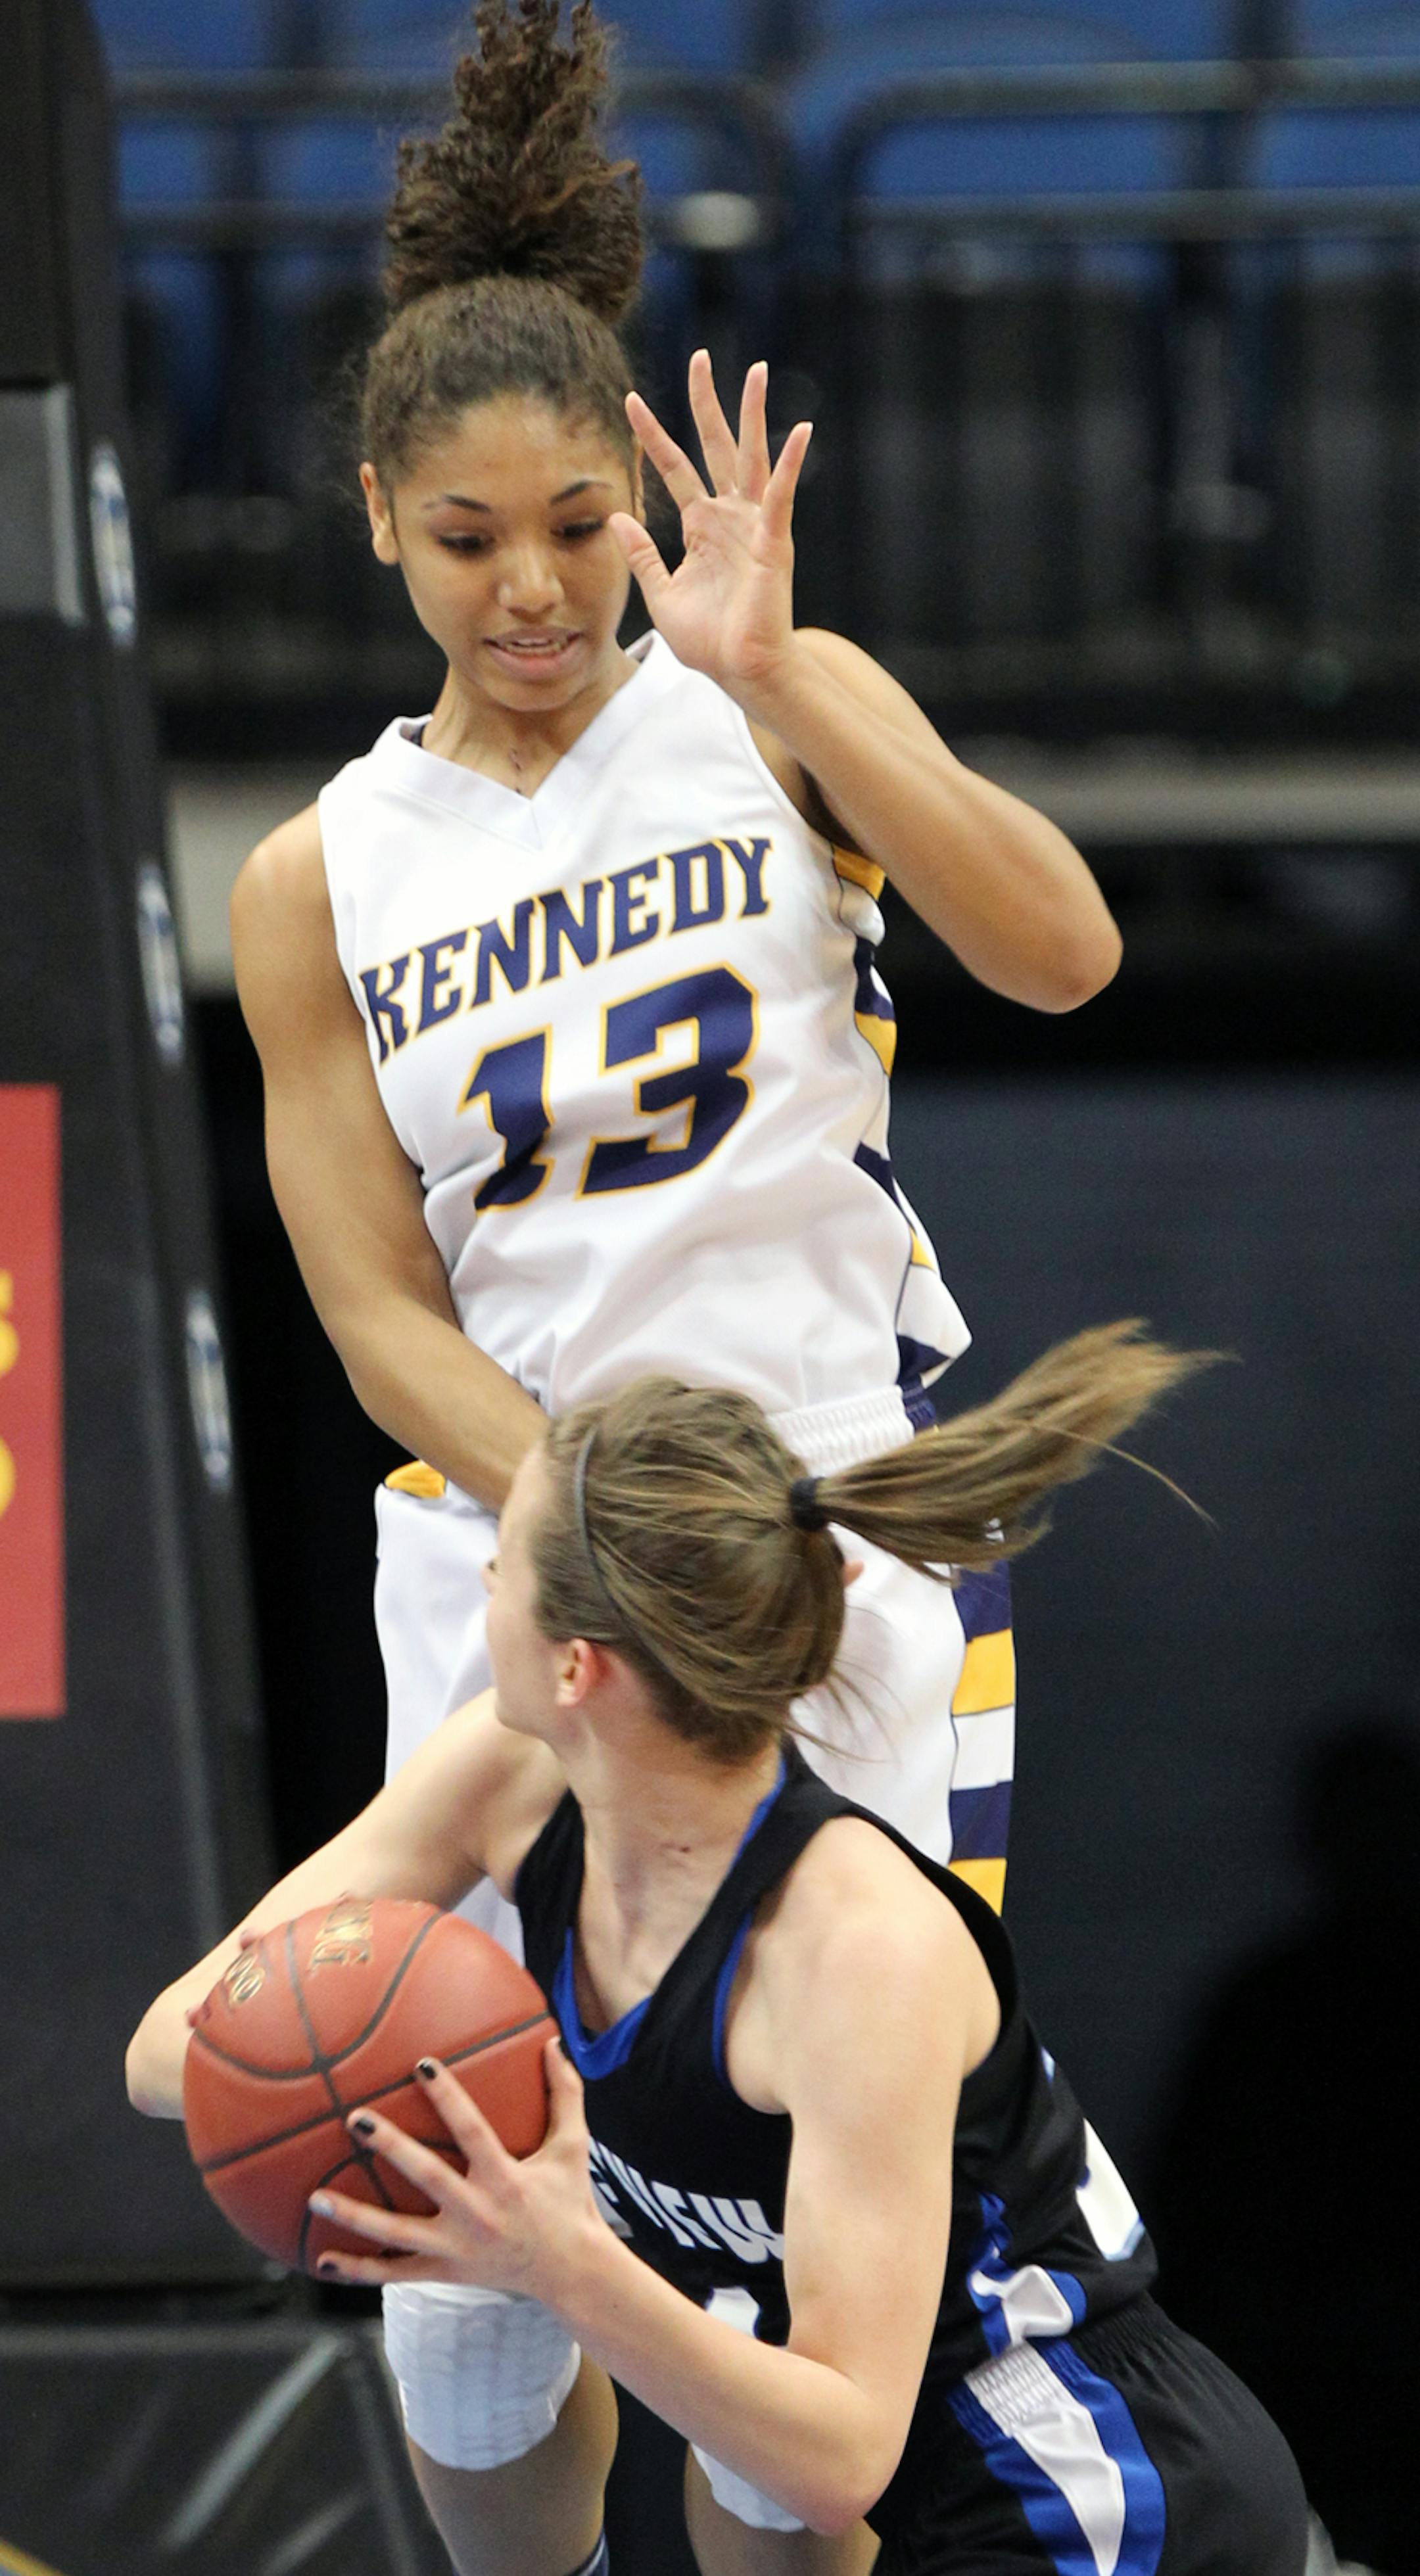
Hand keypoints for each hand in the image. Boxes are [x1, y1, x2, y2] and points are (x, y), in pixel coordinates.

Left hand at [306, 2042, 604, 2301]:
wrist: (572, 2272)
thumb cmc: (570, 2202)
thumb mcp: (573, 2147)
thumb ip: (565, 2094)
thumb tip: (554, 2042)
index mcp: (505, 2179)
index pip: (472, 2130)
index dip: (449, 2098)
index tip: (422, 2065)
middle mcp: (478, 2213)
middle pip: (427, 2177)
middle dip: (391, 2147)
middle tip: (356, 2118)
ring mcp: (457, 2249)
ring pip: (397, 2233)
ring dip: (354, 2215)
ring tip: (315, 2195)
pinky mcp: (445, 2273)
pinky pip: (396, 2274)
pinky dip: (359, 2269)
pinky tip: (323, 2259)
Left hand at [609, 351, 812, 714]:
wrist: (741, 671)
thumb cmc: (710, 640)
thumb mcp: (662, 595)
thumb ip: (642, 556)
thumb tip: (617, 519)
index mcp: (702, 527)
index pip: (674, 468)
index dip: (652, 436)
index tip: (631, 401)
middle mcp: (729, 516)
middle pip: (716, 446)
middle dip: (707, 403)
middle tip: (699, 357)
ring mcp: (753, 525)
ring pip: (751, 457)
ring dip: (754, 414)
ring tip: (757, 370)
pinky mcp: (774, 541)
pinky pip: (781, 495)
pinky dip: (789, 463)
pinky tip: (800, 430)